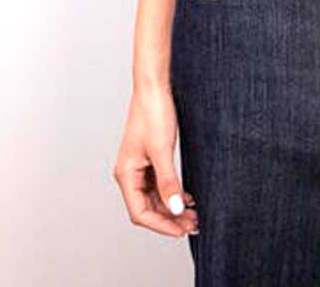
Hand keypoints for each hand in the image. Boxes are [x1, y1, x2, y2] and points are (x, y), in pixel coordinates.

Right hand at [113, 84, 198, 236]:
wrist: (153, 88)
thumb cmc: (153, 113)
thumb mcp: (163, 150)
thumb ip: (169, 182)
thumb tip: (176, 209)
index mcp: (125, 174)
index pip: (140, 212)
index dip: (161, 225)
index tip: (181, 230)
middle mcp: (129, 173)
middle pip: (148, 207)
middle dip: (170, 218)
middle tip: (193, 225)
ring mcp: (139, 166)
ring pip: (155, 197)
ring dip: (173, 207)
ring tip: (194, 215)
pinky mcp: (149, 158)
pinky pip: (159, 184)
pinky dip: (172, 193)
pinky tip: (188, 198)